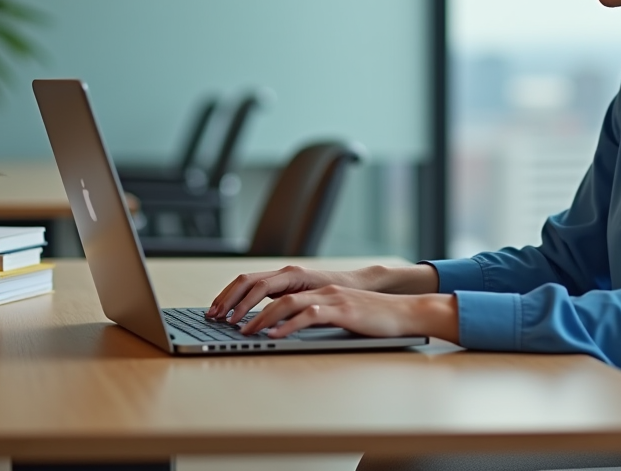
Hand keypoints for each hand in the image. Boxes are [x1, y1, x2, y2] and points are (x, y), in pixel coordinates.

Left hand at [206, 263, 439, 322]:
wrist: (402, 313)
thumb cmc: (368, 317)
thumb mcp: (332, 313)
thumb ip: (306, 314)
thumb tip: (276, 326)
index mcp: (311, 286)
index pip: (266, 283)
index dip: (239, 294)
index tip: (218, 310)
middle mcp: (317, 287)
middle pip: (269, 287)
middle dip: (241, 303)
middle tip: (221, 320)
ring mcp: (330, 297)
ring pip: (287, 302)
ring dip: (262, 318)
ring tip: (244, 332)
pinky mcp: (342, 310)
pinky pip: (310, 315)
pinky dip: (289, 326)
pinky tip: (276, 337)